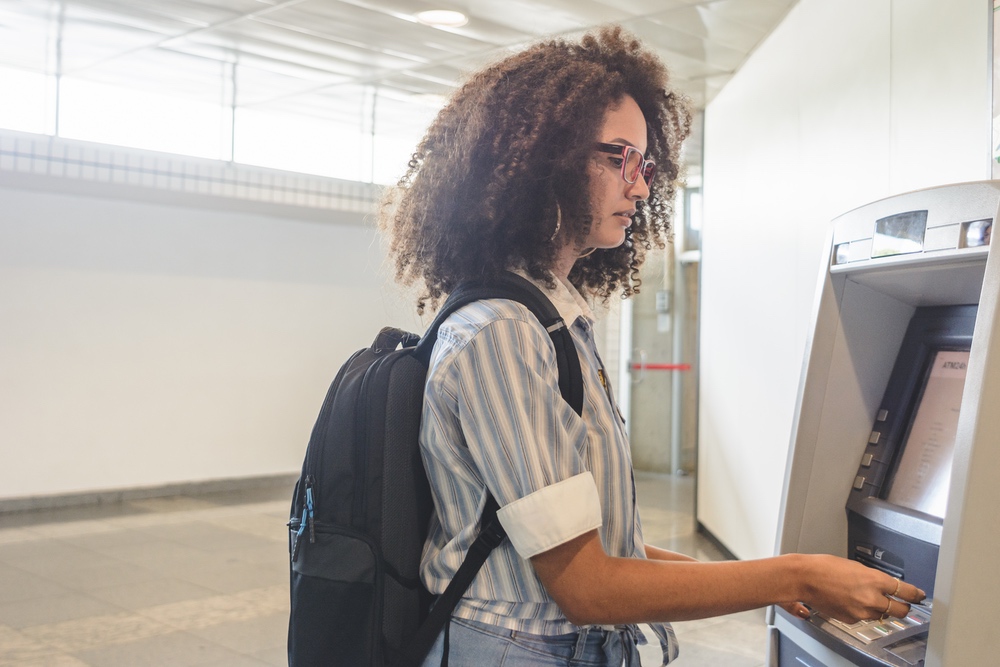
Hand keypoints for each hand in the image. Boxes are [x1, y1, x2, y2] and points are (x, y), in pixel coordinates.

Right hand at [793, 555, 924, 623]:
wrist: (803, 578)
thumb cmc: (822, 567)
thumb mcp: (854, 566)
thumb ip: (872, 578)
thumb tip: (883, 585)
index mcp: (874, 580)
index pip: (905, 591)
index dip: (915, 594)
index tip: (919, 595)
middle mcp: (871, 598)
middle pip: (900, 610)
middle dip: (904, 607)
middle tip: (904, 603)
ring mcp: (861, 611)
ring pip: (881, 614)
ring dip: (881, 608)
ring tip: (868, 598)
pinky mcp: (850, 619)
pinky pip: (864, 617)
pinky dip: (863, 611)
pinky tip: (852, 601)